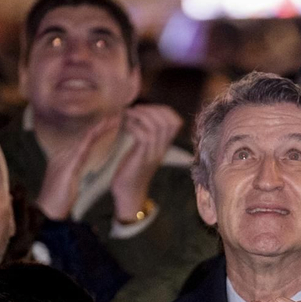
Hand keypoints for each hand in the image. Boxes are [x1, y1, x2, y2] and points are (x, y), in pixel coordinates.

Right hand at [38, 115, 119, 220]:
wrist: (48, 208)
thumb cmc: (60, 196)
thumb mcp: (72, 179)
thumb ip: (78, 167)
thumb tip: (86, 159)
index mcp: (68, 156)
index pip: (88, 139)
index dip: (100, 129)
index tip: (114, 120)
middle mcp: (65, 154)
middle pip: (87, 134)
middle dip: (102, 124)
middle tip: (116, 113)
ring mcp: (65, 159)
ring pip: (84, 139)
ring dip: (98, 128)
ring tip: (111, 119)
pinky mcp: (66, 166)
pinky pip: (79, 151)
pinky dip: (88, 140)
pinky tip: (96, 132)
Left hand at [110, 104, 183, 221]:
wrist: (129, 192)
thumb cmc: (132, 169)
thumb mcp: (143, 149)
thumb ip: (146, 135)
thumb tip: (140, 114)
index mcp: (164, 145)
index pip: (176, 122)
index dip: (163, 110)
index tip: (145, 108)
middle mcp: (161, 148)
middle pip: (168, 122)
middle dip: (151, 109)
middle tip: (134, 109)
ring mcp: (152, 154)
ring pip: (156, 127)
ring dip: (141, 116)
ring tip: (128, 114)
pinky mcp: (141, 158)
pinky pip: (143, 136)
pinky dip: (133, 126)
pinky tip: (124, 126)